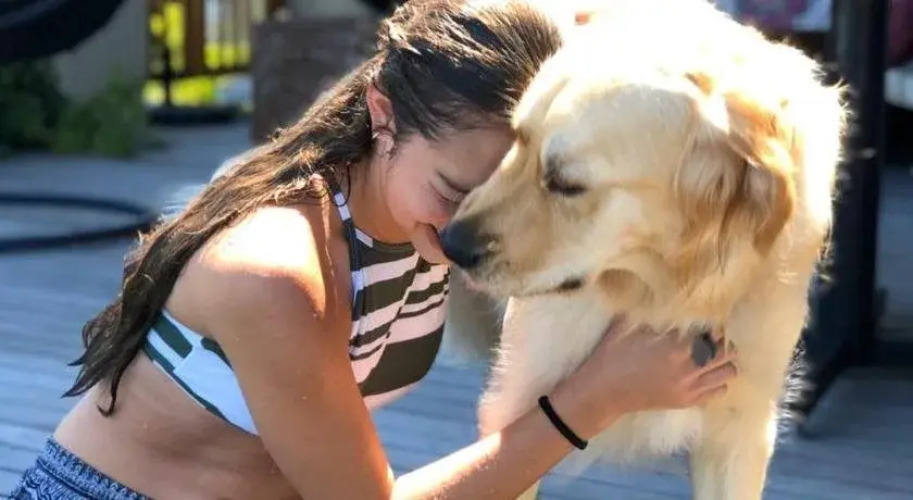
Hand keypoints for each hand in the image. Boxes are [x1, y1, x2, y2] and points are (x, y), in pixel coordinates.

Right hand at [551, 318, 737, 438]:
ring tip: (711, 354)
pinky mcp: (686, 401)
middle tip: (712, 336)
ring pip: (728, 372)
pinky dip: (718, 381)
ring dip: (724, 361)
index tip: (709, 319)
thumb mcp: (625, 326)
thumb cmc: (612, 357)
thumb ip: (644, 309)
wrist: (602, 392)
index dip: (714, 324)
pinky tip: (705, 373)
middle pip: (726, 352)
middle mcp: (688, 368)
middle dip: (722, 341)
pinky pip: (719, 391)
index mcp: (675, 347)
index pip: (712, 332)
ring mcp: (689, 387)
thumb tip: (653, 288)